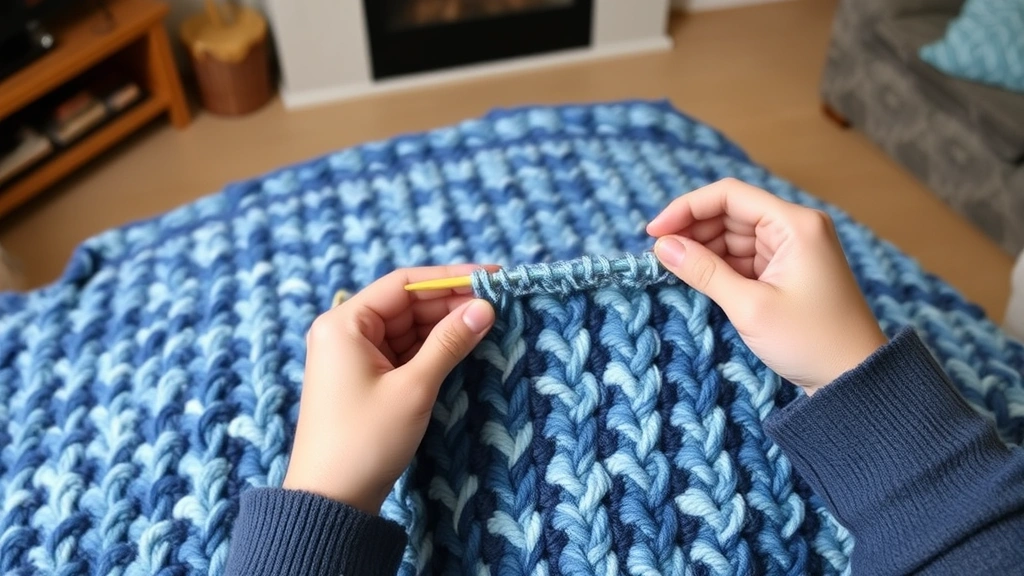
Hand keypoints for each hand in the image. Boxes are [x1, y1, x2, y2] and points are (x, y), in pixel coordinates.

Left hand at [283, 265, 495, 513]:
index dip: (450, 278)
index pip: (403, 284)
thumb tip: (485, 307)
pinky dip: (431, 348)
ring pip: (407, 328)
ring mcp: (352, 356)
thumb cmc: (365, 441)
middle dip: (450, 303)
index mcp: (343, 324)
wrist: (331, 500)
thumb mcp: (414, 388)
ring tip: (488, 322)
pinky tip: (463, 344)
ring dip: (444, 326)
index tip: (491, 277)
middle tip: (497, 302)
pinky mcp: (363, 379)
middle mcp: (343, 332)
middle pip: (406, 304)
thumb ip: (450, 342)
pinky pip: (402, 351)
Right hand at [647, 178, 886, 393]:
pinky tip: (697, 277)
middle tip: (659, 255)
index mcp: (795, 224)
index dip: (686, 208)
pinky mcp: (788, 271)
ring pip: (734, 235)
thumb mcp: (749, 306)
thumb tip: (662, 246)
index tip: (654, 231)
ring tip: (673, 268)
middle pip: (731, 212)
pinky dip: (720, 265)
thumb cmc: (810, 341)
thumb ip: (703, 271)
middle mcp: (796, 228)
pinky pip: (745, 257)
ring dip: (704, 249)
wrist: (854, 378)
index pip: (729, 195)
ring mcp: (793, 249)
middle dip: (693, 230)